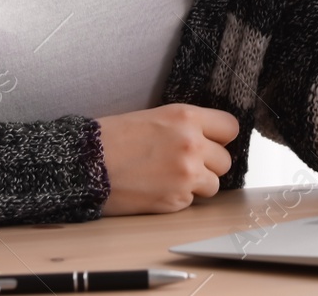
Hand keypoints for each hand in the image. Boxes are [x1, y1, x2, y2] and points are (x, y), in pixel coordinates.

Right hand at [95, 103, 238, 214]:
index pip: (230, 128)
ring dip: (198, 184)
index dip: (221, 137)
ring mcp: (185, 175)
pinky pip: (191, 201)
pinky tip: (157, 188)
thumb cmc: (114, 137)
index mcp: (186, 118)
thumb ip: (187, 126)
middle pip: (225, 160)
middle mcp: (192, 145)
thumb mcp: (156, 117)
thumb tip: (209, 139)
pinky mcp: (175, 200)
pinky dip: (178, 198)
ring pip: (214, 185)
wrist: (87, 164)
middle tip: (186, 163)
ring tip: (171, 177)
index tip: (213, 142)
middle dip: (209, 164)